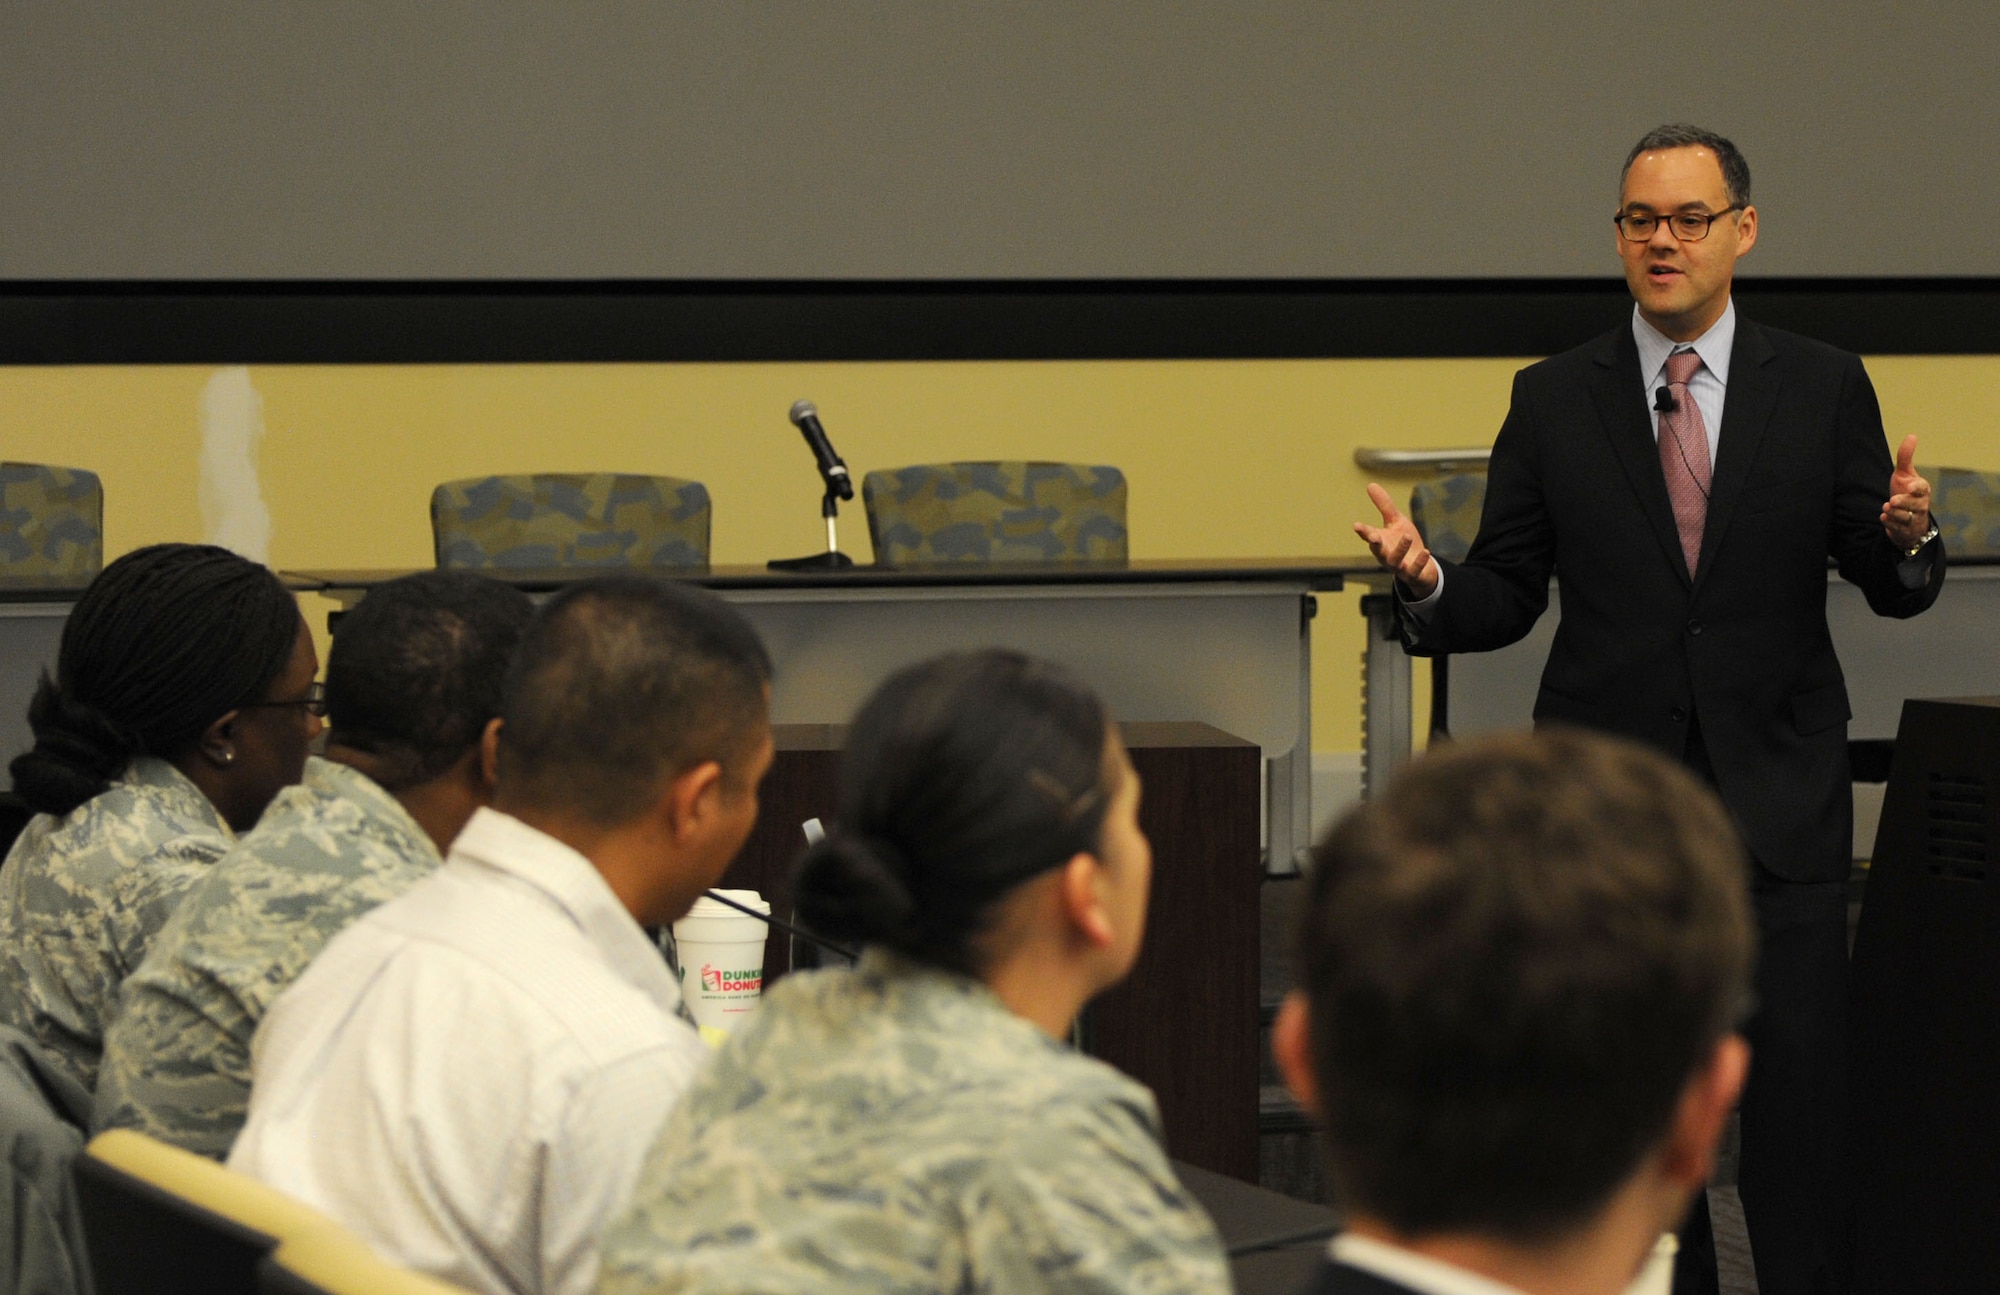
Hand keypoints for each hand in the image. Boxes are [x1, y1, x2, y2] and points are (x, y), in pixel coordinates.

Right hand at [1354, 483, 1438, 597]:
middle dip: (1375, 544)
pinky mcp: (1412, 574)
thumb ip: (1384, 505)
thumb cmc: (1404, 542)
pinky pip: (1414, 570)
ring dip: (1400, 549)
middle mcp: (1386, 556)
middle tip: (1373, 536)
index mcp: (1380, 542)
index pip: (1369, 536)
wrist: (1420, 566)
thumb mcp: (1396, 521)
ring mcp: (1399, 566)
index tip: (1356, 526)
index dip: (1363, 531)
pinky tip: (1426, 551)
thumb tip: (1370, 484)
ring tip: (1407, 536)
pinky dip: (1419, 562)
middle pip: (1378, 551)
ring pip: (1395, 561)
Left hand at [1880, 435, 1933, 549]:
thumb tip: (1912, 436)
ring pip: (1907, 518)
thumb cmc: (1906, 492)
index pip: (1922, 489)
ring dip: (1895, 514)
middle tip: (1892, 501)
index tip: (1909, 487)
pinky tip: (1883, 517)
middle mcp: (1920, 505)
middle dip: (1904, 503)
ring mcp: (1913, 519)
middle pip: (1915, 505)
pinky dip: (1890, 524)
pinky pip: (1898, 529)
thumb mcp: (1904, 474)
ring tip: (1886, 507)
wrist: (1906, 517)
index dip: (1917, 488)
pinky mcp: (1904, 530)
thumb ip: (1905, 457)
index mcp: (1921, 490)